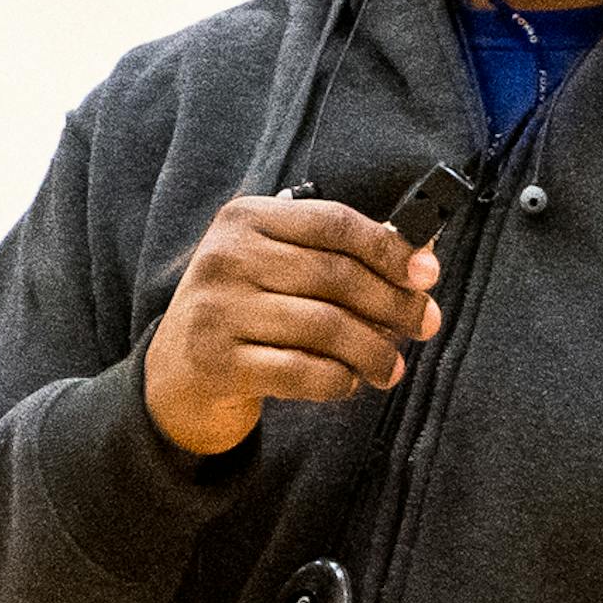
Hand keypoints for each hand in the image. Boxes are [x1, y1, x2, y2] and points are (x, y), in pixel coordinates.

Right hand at [144, 193, 442, 457]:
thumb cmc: (245, 316)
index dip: (388, 248)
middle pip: (336, 275)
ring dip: (374, 351)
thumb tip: (422, 261)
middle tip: (426, 325)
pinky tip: (349, 383)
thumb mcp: (278, 271)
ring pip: (326, 326)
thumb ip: (340, 260)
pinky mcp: (217, 363)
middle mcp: (226, 257)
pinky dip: (338, 380)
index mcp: (245, 220)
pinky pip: (301, 372)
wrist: (175, 377)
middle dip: (394, 303)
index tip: (427, 275)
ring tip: (393, 368)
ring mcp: (218, 310)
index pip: (333, 223)